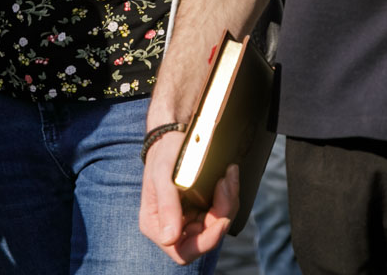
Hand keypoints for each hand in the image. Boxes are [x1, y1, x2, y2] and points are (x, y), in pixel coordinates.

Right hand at [139, 128, 238, 263]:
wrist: (174, 135)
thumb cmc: (164, 153)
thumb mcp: (162, 175)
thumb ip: (166, 206)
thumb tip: (169, 239)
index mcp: (157, 226)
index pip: (184, 251)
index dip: (205, 241)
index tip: (221, 220)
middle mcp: (174, 226)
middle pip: (207, 236)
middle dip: (222, 212)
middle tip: (226, 183)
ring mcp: (191, 217)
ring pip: (218, 222)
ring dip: (229, 200)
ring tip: (228, 174)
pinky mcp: (203, 206)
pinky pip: (223, 208)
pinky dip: (229, 193)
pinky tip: (229, 175)